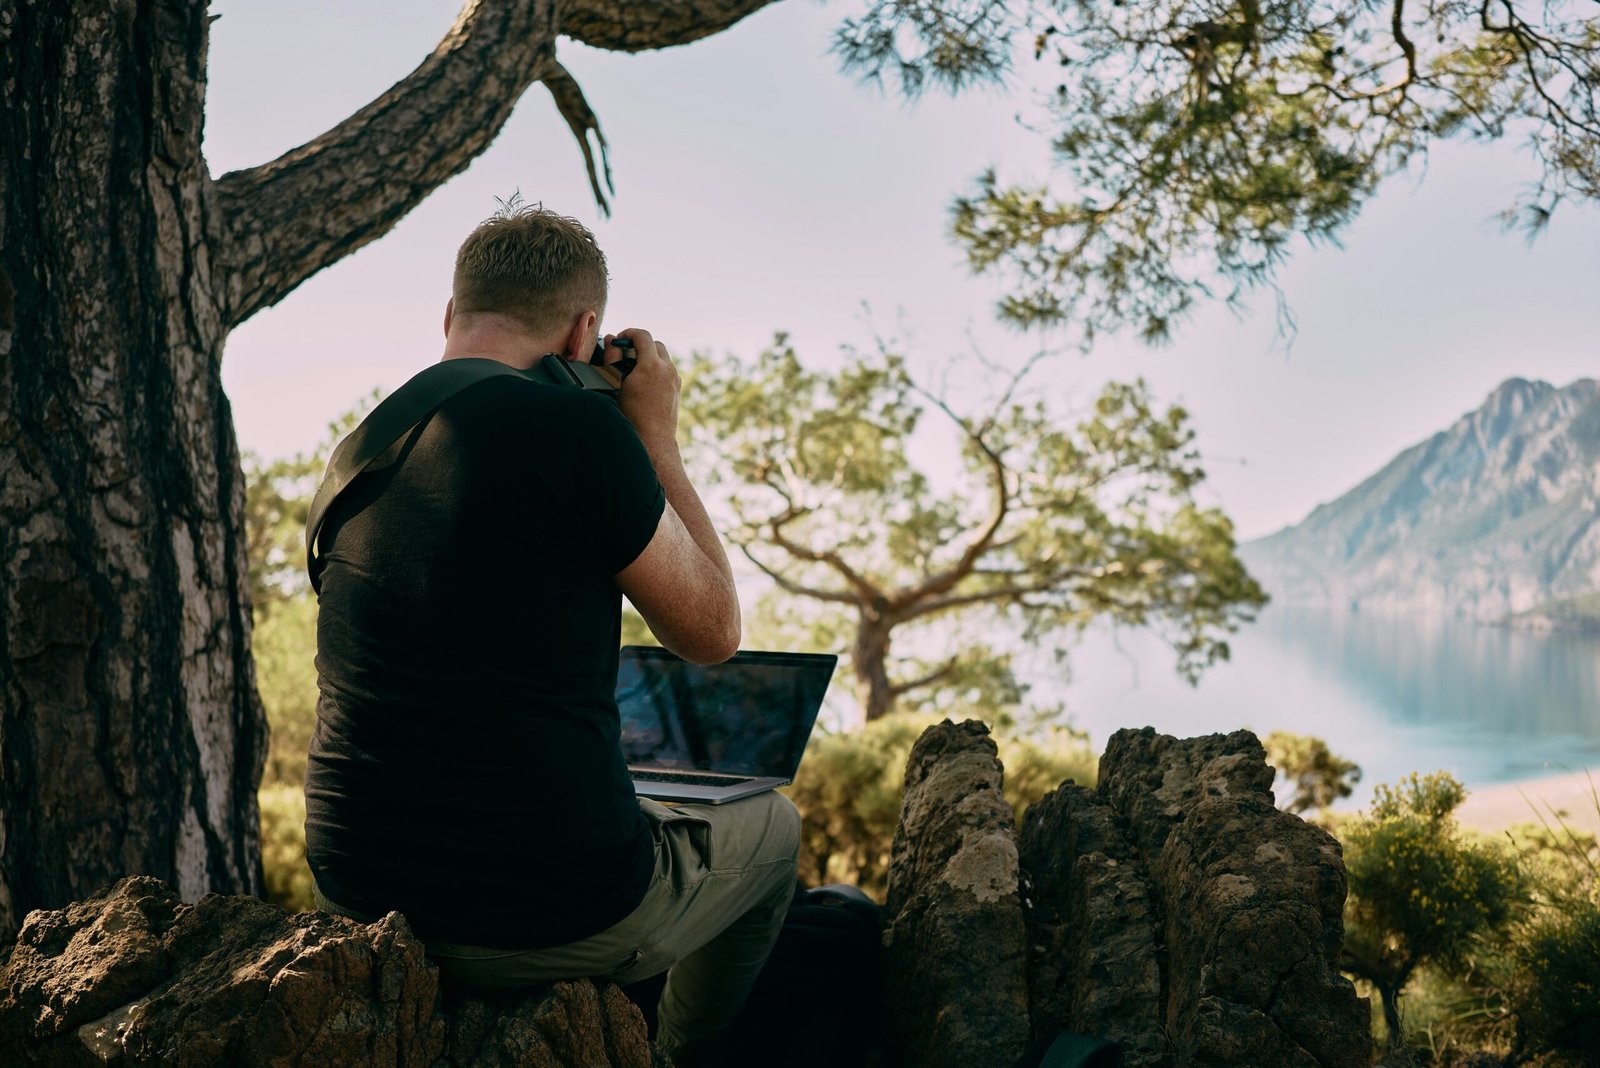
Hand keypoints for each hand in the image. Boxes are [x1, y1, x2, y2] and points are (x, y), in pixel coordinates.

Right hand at [603, 328, 679, 452]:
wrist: (653, 439)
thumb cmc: (632, 416)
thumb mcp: (616, 385)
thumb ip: (613, 360)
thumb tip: (610, 341)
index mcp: (651, 366)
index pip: (642, 336)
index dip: (628, 334)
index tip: (619, 339)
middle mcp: (667, 369)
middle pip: (655, 344)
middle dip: (640, 345)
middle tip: (624, 353)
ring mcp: (675, 379)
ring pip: (663, 357)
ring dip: (649, 357)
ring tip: (633, 369)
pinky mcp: (677, 388)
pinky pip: (667, 370)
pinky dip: (656, 369)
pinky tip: (643, 382)